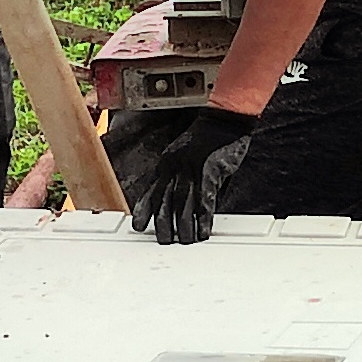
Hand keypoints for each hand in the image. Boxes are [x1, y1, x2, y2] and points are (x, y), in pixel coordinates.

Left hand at [137, 106, 256, 243]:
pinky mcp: (209, 170)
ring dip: (183, 226)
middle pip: (164, 201)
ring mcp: (191, 168)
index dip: (144, 210)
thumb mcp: (186, 159)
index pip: (151, 191)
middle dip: (163, 224)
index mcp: (166, 163)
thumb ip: (183, 181)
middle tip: (165, 241)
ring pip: (182, 203)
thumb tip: (186, 206)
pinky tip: (203, 230)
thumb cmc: (207, 139)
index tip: (138, 225)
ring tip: (185, 241)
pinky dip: (203, 217)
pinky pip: (204, 198)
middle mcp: (174, 166)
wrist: (223, 120)